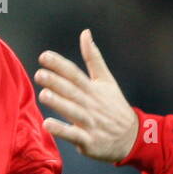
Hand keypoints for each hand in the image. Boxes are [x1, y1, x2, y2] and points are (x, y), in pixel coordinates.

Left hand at [35, 29, 138, 162]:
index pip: (75, 74)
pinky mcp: (88, 141)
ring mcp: (90, 123)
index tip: (44, 56)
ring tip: (43, 94)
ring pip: (73, 111)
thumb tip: (85, 33)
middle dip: (56, 83)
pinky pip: (74, 135)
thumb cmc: (114, 107)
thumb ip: (93, 58)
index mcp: (94, 89)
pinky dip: (62, 130)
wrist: (132, 137)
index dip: (60, 65)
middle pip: (73, 91)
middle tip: (40, 74)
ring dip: (59, 103)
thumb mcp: (107, 80)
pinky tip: (47, 124)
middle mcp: (91, 104)